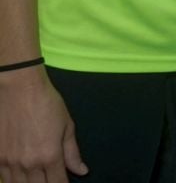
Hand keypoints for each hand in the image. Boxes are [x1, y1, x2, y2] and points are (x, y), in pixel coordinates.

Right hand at [0, 66, 85, 180]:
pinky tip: (19, 177)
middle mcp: (28, 164)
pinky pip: (4, 178)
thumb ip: (72, 152)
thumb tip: (81, 171)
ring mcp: (9, 162)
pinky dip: (12, 180)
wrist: (19, 88)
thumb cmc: (47, 103)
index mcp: (49, 156)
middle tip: (50, 179)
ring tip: (36, 179)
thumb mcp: (66, 126)